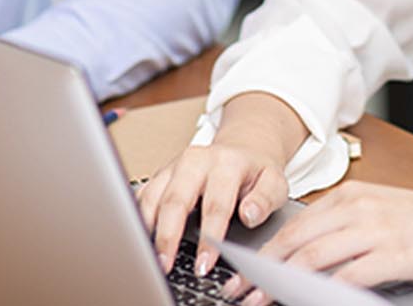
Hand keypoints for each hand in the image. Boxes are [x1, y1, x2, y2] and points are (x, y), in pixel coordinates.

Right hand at [134, 93, 301, 281]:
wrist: (243, 149)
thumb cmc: (256, 172)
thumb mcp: (274, 182)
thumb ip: (265, 199)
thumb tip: (249, 215)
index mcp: (226, 163)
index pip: (215, 204)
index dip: (209, 238)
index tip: (204, 264)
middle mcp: (196, 160)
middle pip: (175, 199)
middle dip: (168, 236)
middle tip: (166, 264)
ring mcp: (174, 166)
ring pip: (153, 196)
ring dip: (148, 228)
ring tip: (151, 256)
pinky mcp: (161, 174)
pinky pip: (142, 195)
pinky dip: (138, 216)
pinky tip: (141, 237)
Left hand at [238, 183, 412, 305]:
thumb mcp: (381, 212)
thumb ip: (344, 227)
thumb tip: (305, 256)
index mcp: (351, 195)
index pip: (295, 226)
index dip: (264, 253)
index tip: (242, 273)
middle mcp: (359, 208)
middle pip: (296, 242)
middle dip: (262, 272)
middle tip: (240, 293)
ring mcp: (377, 230)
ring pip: (314, 258)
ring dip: (282, 285)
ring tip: (262, 303)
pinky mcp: (396, 255)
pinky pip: (349, 277)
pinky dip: (323, 295)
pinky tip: (309, 304)